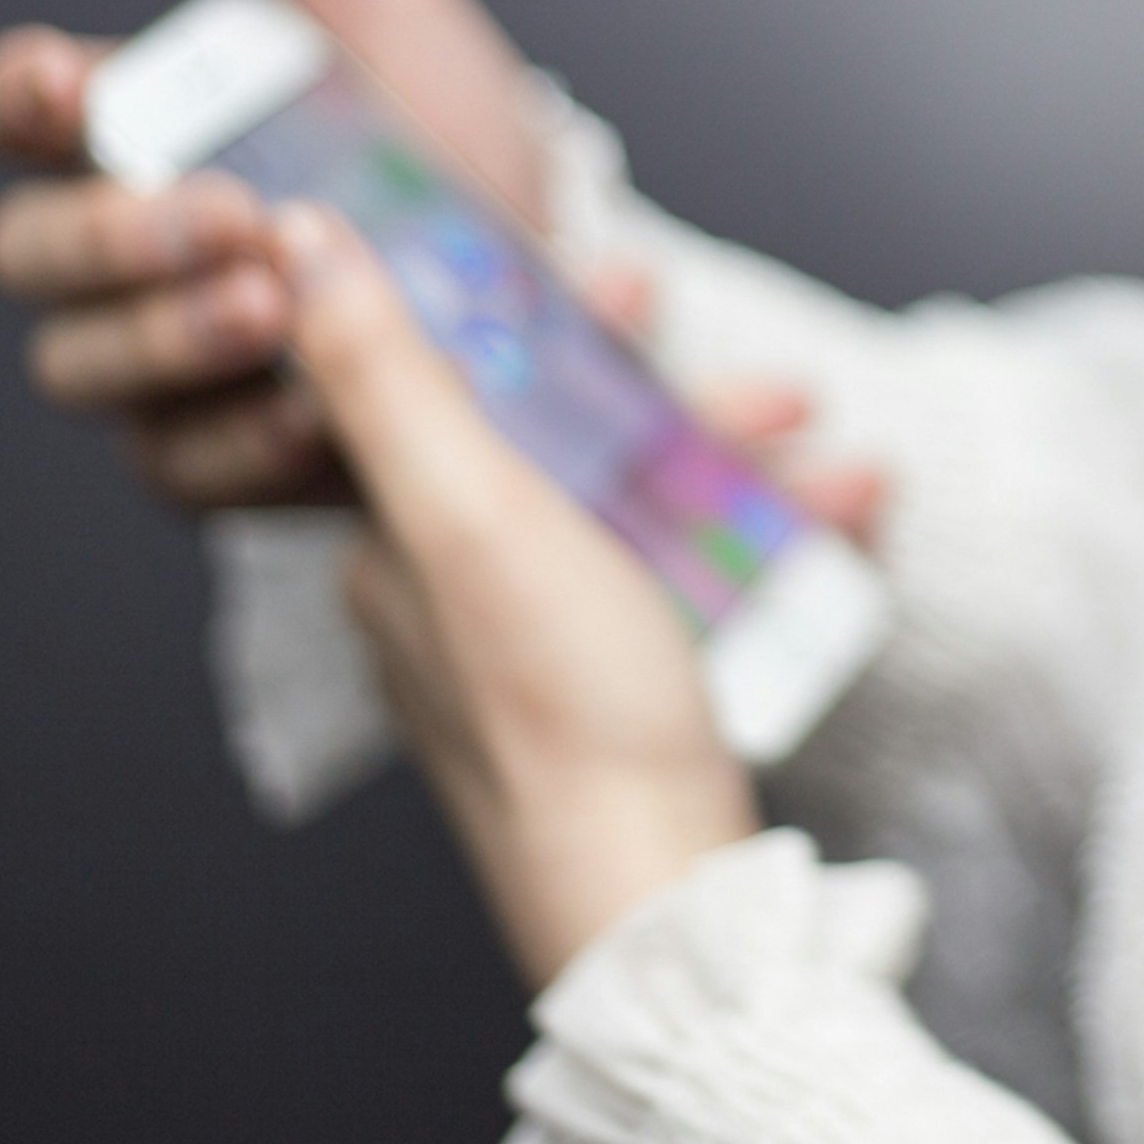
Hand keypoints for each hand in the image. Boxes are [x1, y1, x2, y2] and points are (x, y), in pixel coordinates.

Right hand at [0, 0, 559, 508]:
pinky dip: (242, 436)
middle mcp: (123, 253)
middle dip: (115, 235)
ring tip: (272, 299)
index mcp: (141, 132)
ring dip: (169, 335)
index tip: (73, 85)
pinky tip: (312, 403)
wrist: (561, 275)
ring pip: (86, 366)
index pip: (18, 111)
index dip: (20, 98)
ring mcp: (159, 363)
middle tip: (223, 214)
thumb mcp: (393, 17)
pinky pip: (183, 466)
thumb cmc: (451, 136)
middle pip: (29, 255)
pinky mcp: (218, 458)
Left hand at [278, 202, 757, 987]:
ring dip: (740, 455)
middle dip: (674, 390)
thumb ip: (387, 373)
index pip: (448, 383)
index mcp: (394, 543)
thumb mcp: (467, 510)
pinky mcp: (619, 695)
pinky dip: (766, 532)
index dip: (538, 315)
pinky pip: (694, 575)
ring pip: (642, 501)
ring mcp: (540, 647)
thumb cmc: (562, 711)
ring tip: (819, 434)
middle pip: (563, 438)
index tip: (621, 276)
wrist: (664, 902)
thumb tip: (297, 240)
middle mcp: (453, 593)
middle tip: (761, 368)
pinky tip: (846, 512)